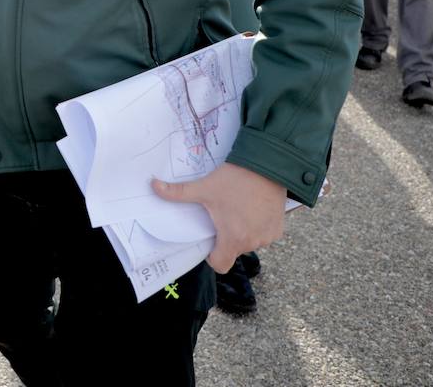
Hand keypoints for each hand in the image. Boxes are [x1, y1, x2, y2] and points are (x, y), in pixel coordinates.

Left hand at [151, 162, 286, 272]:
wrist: (267, 166)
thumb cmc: (235, 180)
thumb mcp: (204, 188)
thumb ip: (178, 192)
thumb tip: (153, 186)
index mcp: (233, 238)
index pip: (220, 264)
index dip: (212, 256)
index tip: (210, 240)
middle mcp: (253, 242)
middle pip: (234, 250)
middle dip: (227, 237)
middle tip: (223, 216)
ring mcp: (268, 237)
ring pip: (250, 242)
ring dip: (244, 231)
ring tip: (239, 209)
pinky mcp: (279, 228)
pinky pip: (264, 234)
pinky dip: (258, 226)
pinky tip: (254, 208)